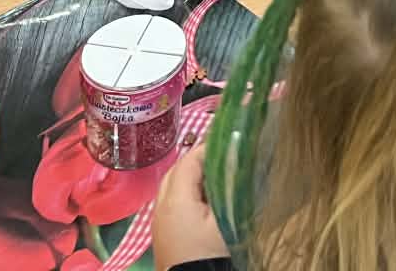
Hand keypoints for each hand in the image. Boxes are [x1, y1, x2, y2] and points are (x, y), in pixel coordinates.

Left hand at [153, 147, 227, 270]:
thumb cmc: (211, 253)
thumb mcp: (225, 219)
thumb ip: (229, 184)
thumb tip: (236, 151)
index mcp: (175, 200)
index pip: (189, 161)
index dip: (208, 147)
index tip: (230, 141)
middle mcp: (160, 207)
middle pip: (175, 171)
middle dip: (197, 160)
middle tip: (222, 157)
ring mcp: (158, 222)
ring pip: (171, 187)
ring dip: (191, 177)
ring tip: (215, 176)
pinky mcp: (163, 234)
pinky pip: (171, 202)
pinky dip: (185, 192)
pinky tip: (204, 199)